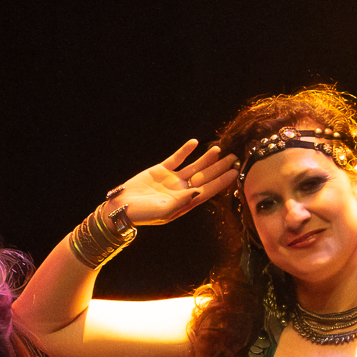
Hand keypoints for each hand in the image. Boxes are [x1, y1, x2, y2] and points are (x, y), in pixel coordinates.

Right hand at [108, 139, 240, 228]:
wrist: (122, 207)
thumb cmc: (143, 214)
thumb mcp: (164, 211)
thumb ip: (182, 202)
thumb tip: (199, 192)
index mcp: (185, 202)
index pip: (208, 190)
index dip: (222, 181)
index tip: (235, 173)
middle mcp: (181, 190)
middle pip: (205, 177)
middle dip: (220, 168)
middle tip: (235, 158)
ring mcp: (172, 180)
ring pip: (194, 167)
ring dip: (206, 159)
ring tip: (218, 149)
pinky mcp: (161, 170)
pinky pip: (176, 159)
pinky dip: (185, 151)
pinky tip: (194, 143)